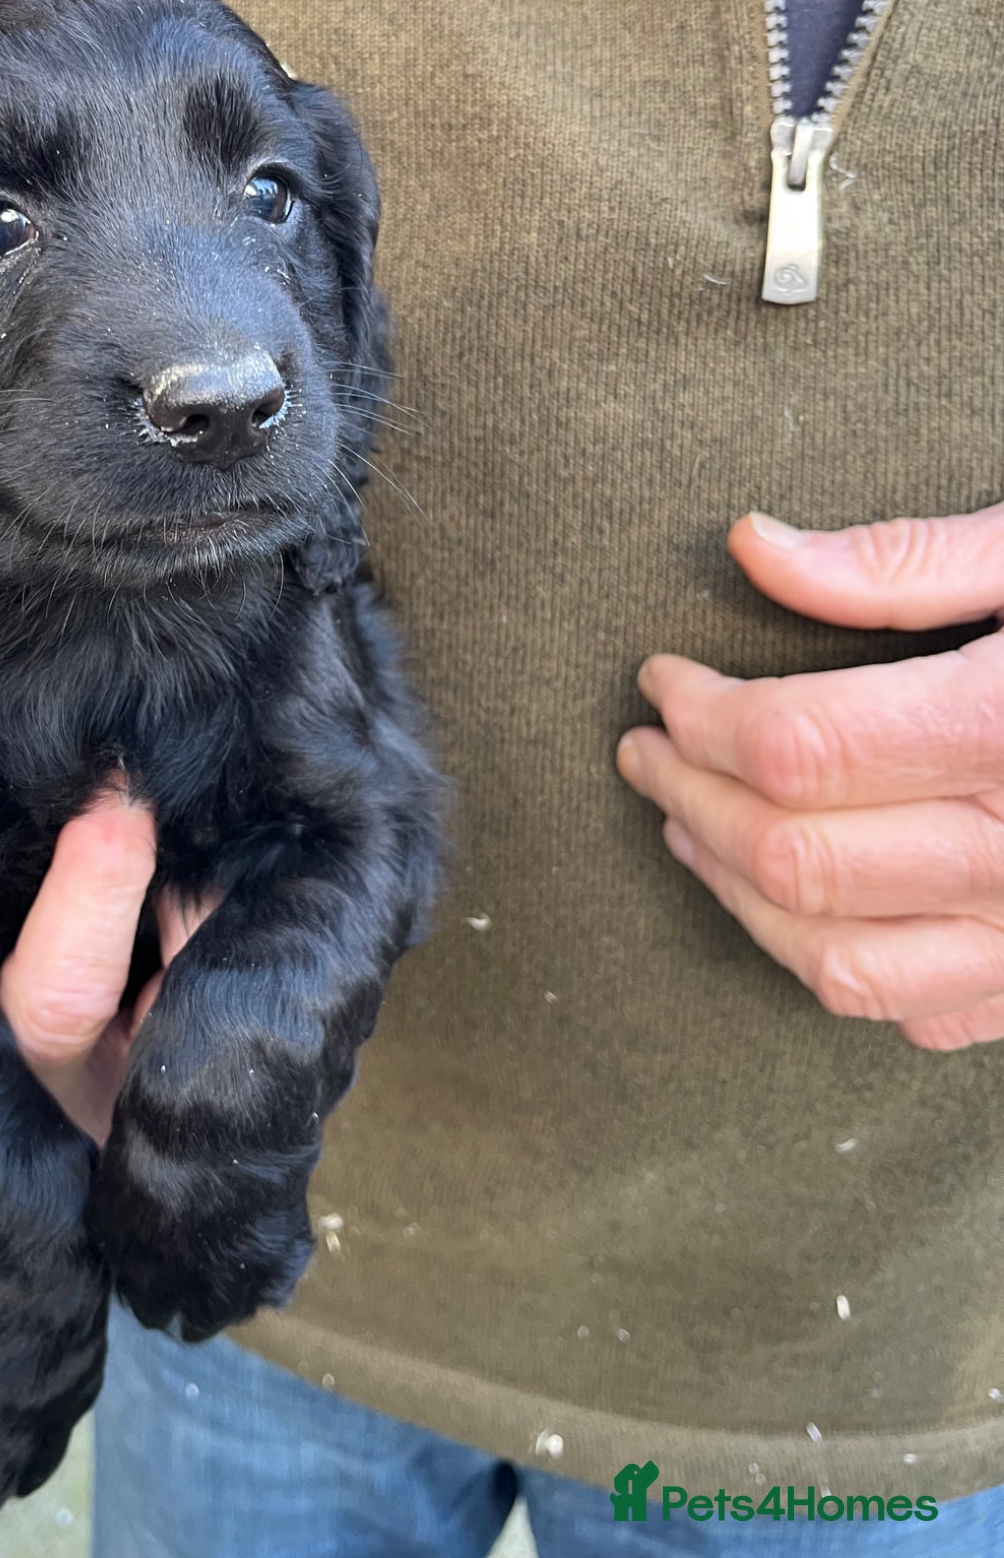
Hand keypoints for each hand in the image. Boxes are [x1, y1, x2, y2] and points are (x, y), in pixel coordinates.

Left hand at [618, 503, 1003, 1050]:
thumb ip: (904, 564)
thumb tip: (754, 548)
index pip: (796, 745)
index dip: (700, 713)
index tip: (661, 678)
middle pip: (792, 855)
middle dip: (687, 797)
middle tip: (643, 748)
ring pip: (835, 960)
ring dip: (733, 894)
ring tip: (684, 826)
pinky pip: (917, 1012)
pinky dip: (829, 965)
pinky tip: (798, 906)